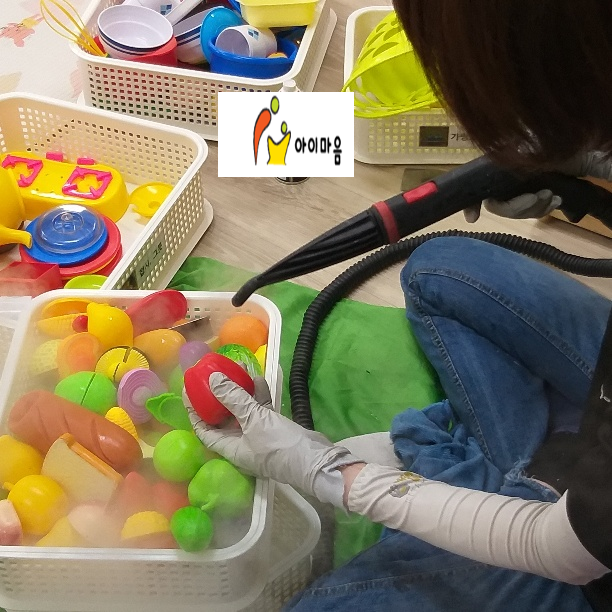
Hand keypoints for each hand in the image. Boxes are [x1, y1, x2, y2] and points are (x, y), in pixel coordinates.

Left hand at [185, 373, 360, 507]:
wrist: (315, 459)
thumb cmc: (278, 444)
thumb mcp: (253, 419)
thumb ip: (232, 398)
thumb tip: (212, 379)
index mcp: (229, 447)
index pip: (204, 429)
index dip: (194, 411)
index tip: (188, 391)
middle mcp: (241, 442)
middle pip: (222, 418)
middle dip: (217, 397)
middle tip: (212, 376)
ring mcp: (258, 435)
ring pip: (243, 411)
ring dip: (240, 392)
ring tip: (237, 369)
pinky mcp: (274, 428)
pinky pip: (261, 410)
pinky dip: (259, 396)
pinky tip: (259, 379)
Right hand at [464, 151, 611, 222]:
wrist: (589, 153)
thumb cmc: (557, 145)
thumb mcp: (528, 149)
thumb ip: (502, 162)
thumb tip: (483, 189)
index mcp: (500, 166)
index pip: (477, 187)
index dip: (471, 203)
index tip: (473, 218)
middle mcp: (507, 178)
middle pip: (499, 205)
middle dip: (519, 206)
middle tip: (540, 196)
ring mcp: (521, 188)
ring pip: (516, 212)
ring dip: (534, 208)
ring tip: (553, 196)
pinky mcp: (536, 196)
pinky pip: (531, 212)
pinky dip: (543, 209)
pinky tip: (556, 201)